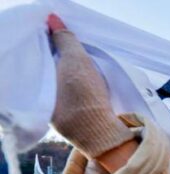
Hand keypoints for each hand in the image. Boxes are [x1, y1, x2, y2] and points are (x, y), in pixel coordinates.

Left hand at [48, 14, 132, 158]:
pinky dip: (89, 98)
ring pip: (70, 94)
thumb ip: (65, 40)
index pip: (46, 66)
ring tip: (90, 74)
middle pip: (58, 81)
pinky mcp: (84, 130)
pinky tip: (96, 93)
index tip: (69, 46)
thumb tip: (53, 19)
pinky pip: (82, 107)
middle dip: (68, 69)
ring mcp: (66, 123)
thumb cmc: (86, 99)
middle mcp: (50, 110)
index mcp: (42, 95)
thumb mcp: (76, 62)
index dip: (57, 53)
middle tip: (81, 57)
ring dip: (80, 84)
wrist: (107, 136)